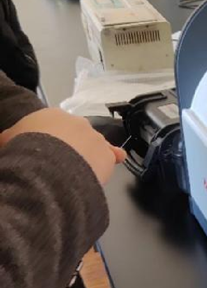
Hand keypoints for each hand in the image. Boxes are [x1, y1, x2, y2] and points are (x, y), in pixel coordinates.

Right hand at [0, 109, 125, 184]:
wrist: (48, 165)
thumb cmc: (25, 150)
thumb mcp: (6, 141)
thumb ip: (9, 139)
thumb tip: (5, 139)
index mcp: (51, 115)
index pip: (51, 125)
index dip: (47, 140)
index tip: (42, 151)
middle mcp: (76, 122)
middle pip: (74, 135)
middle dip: (68, 147)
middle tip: (58, 164)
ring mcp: (94, 137)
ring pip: (93, 145)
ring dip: (87, 155)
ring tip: (75, 172)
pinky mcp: (107, 154)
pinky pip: (113, 155)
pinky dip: (113, 157)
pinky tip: (115, 160)